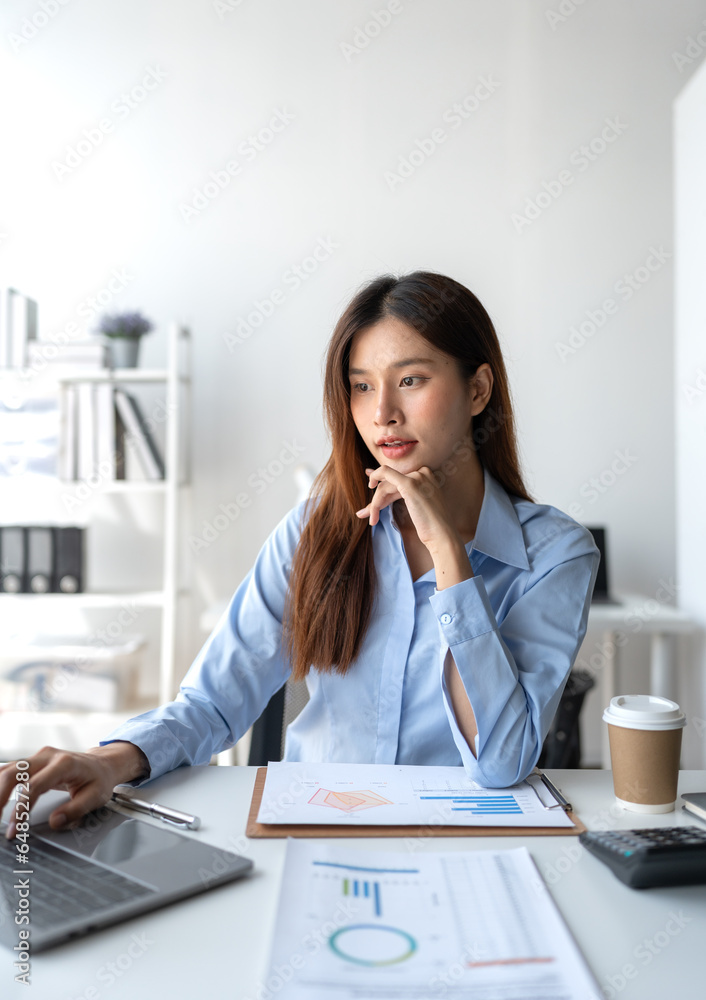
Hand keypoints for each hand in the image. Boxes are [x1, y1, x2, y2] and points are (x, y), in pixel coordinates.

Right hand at [0, 743, 148, 839]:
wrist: (102, 764)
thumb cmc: (99, 780)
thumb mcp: (96, 797)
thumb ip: (75, 810)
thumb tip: (54, 821)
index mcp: (65, 764)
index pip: (34, 786)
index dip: (21, 809)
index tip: (14, 829)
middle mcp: (48, 756)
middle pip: (14, 773)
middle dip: (0, 798)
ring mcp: (39, 757)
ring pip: (9, 770)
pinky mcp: (33, 762)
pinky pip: (11, 771)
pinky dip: (1, 785)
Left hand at [356, 464, 460, 555]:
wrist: (442, 535)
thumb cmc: (431, 524)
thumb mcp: (415, 503)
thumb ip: (396, 489)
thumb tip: (371, 474)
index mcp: (426, 474)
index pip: (397, 479)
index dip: (383, 487)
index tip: (371, 489)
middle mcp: (422, 472)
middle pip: (390, 482)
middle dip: (377, 499)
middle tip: (365, 513)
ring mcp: (416, 477)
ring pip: (384, 486)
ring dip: (375, 504)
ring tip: (371, 519)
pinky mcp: (410, 485)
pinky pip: (383, 486)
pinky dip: (375, 501)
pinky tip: (372, 513)